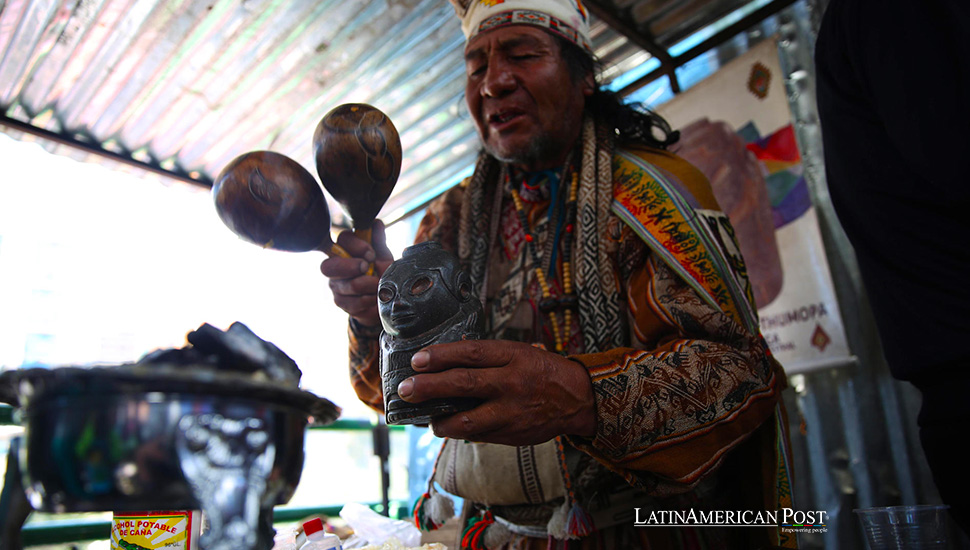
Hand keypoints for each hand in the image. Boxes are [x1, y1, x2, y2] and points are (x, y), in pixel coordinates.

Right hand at [319, 219, 393, 326]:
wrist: (385, 299)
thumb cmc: (381, 273)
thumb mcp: (383, 257)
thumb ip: (378, 241)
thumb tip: (376, 223)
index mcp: (346, 249)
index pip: (342, 240)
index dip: (355, 246)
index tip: (371, 254)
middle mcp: (335, 266)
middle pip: (329, 266)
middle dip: (351, 267)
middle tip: (368, 268)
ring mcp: (335, 284)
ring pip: (345, 285)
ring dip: (367, 285)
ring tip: (377, 285)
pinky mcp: (340, 301)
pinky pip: (351, 302)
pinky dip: (368, 300)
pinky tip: (373, 297)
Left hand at [397, 340, 596, 445]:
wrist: (576, 398)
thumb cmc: (539, 370)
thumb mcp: (517, 352)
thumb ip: (485, 357)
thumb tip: (443, 362)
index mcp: (512, 356)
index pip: (471, 354)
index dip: (441, 356)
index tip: (417, 360)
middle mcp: (511, 383)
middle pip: (464, 384)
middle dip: (429, 388)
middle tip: (405, 389)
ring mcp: (510, 412)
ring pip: (467, 421)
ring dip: (440, 421)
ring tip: (427, 419)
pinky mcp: (511, 435)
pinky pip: (478, 436)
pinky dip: (460, 432)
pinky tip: (449, 427)